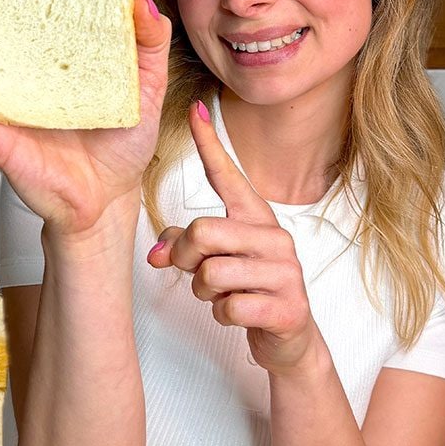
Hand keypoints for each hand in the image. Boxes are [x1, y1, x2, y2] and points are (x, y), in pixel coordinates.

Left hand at [146, 100, 320, 375]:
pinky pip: (230, 306)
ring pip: (211, 273)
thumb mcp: (212, 260)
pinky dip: (223, 315)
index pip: (227, 175)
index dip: (209, 144)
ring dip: (205, 292)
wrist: (286, 336)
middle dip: (187, 259)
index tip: (194, 109)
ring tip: (224, 294)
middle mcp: (274, 237)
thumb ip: (181, 246)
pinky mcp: (288, 306)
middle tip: (198, 273)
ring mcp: (286, 271)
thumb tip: (156, 254)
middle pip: (203, 231)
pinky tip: (240, 312)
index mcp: (254, 217)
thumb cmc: (244, 287)